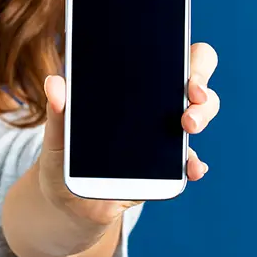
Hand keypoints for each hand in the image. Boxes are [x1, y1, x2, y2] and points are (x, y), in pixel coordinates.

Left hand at [38, 41, 221, 231]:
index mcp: (133, 87)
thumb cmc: (66, 156)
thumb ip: (58, 110)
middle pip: (197, 84)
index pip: (173, 58)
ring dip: (202, 116)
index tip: (186, 69)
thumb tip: (54, 83)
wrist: (69, 200)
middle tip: (192, 98)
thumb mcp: (57, 134)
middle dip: (202, 87)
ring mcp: (166, 137)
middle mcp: (157, 106)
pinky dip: (194, 164)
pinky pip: (189, 162)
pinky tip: (192, 168)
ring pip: (200, 115)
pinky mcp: (166, 169)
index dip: (189, 57)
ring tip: (187, 127)